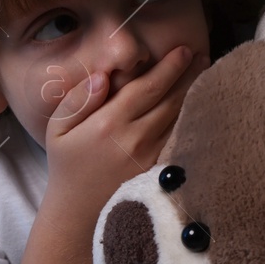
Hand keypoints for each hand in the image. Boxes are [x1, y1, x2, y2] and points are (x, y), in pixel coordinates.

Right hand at [43, 45, 209, 216]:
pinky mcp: (159, 171)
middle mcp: (135, 138)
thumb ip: (77, 100)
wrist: (77, 213)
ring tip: (207, 73)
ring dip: (196, 94)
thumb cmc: (67, 166)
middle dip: (190, 74)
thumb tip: (102, 76)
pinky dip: (192, 119)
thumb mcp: (57, 130)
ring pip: (180, 118)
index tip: (183, 50)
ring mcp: (151, 157)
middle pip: (171, 99)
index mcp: (109, 123)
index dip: (169, 67)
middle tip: (203, 54)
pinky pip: (180, 139)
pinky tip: (199, 106)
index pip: (148, 86)